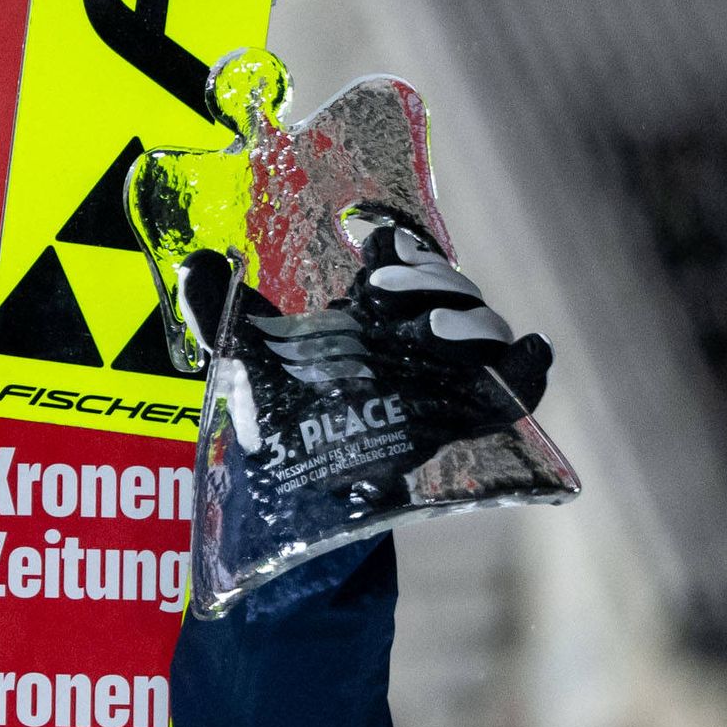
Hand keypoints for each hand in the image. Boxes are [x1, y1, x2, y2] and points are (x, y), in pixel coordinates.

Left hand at [182, 211, 551, 491]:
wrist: (295, 488)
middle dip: (424, 277)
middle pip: (446, 284)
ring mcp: (444, 373)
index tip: (374, 237)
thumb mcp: (243, 357)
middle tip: (380, 290)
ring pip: (483, 325)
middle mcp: (411, 335)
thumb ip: (218, 308)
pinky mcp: (468, 416)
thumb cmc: (277, 417)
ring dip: (465, 317)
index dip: (397, 244)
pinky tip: (531, 351)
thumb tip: (195, 262)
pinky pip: (519, 387)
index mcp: (367, 311)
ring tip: (428, 329)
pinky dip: (530, 367)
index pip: (399, 258)